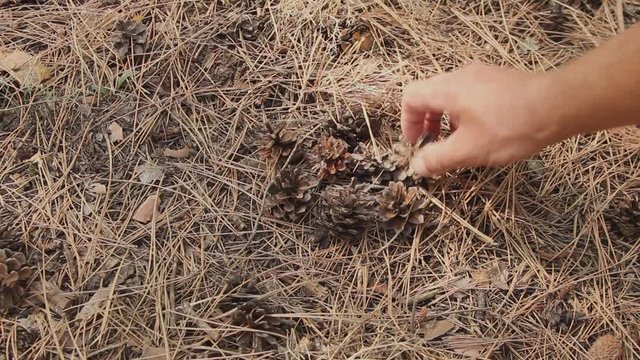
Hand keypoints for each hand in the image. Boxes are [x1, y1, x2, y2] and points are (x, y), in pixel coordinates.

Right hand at [401, 63, 558, 177]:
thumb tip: (417, 167)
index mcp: (447, 89)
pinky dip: (465, 112)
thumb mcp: (469, 150)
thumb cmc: (510, 128)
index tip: (417, 143)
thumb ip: (438, 159)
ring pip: (451, 94)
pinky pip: (471, 93)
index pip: (411, 97)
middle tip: (434, 144)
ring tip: (459, 141)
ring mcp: (482, 74)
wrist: (558, 106)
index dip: (408, 122)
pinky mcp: (500, 80)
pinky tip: (483, 131)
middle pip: (429, 94)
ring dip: (446, 119)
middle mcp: (461, 76)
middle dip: (426, 122)